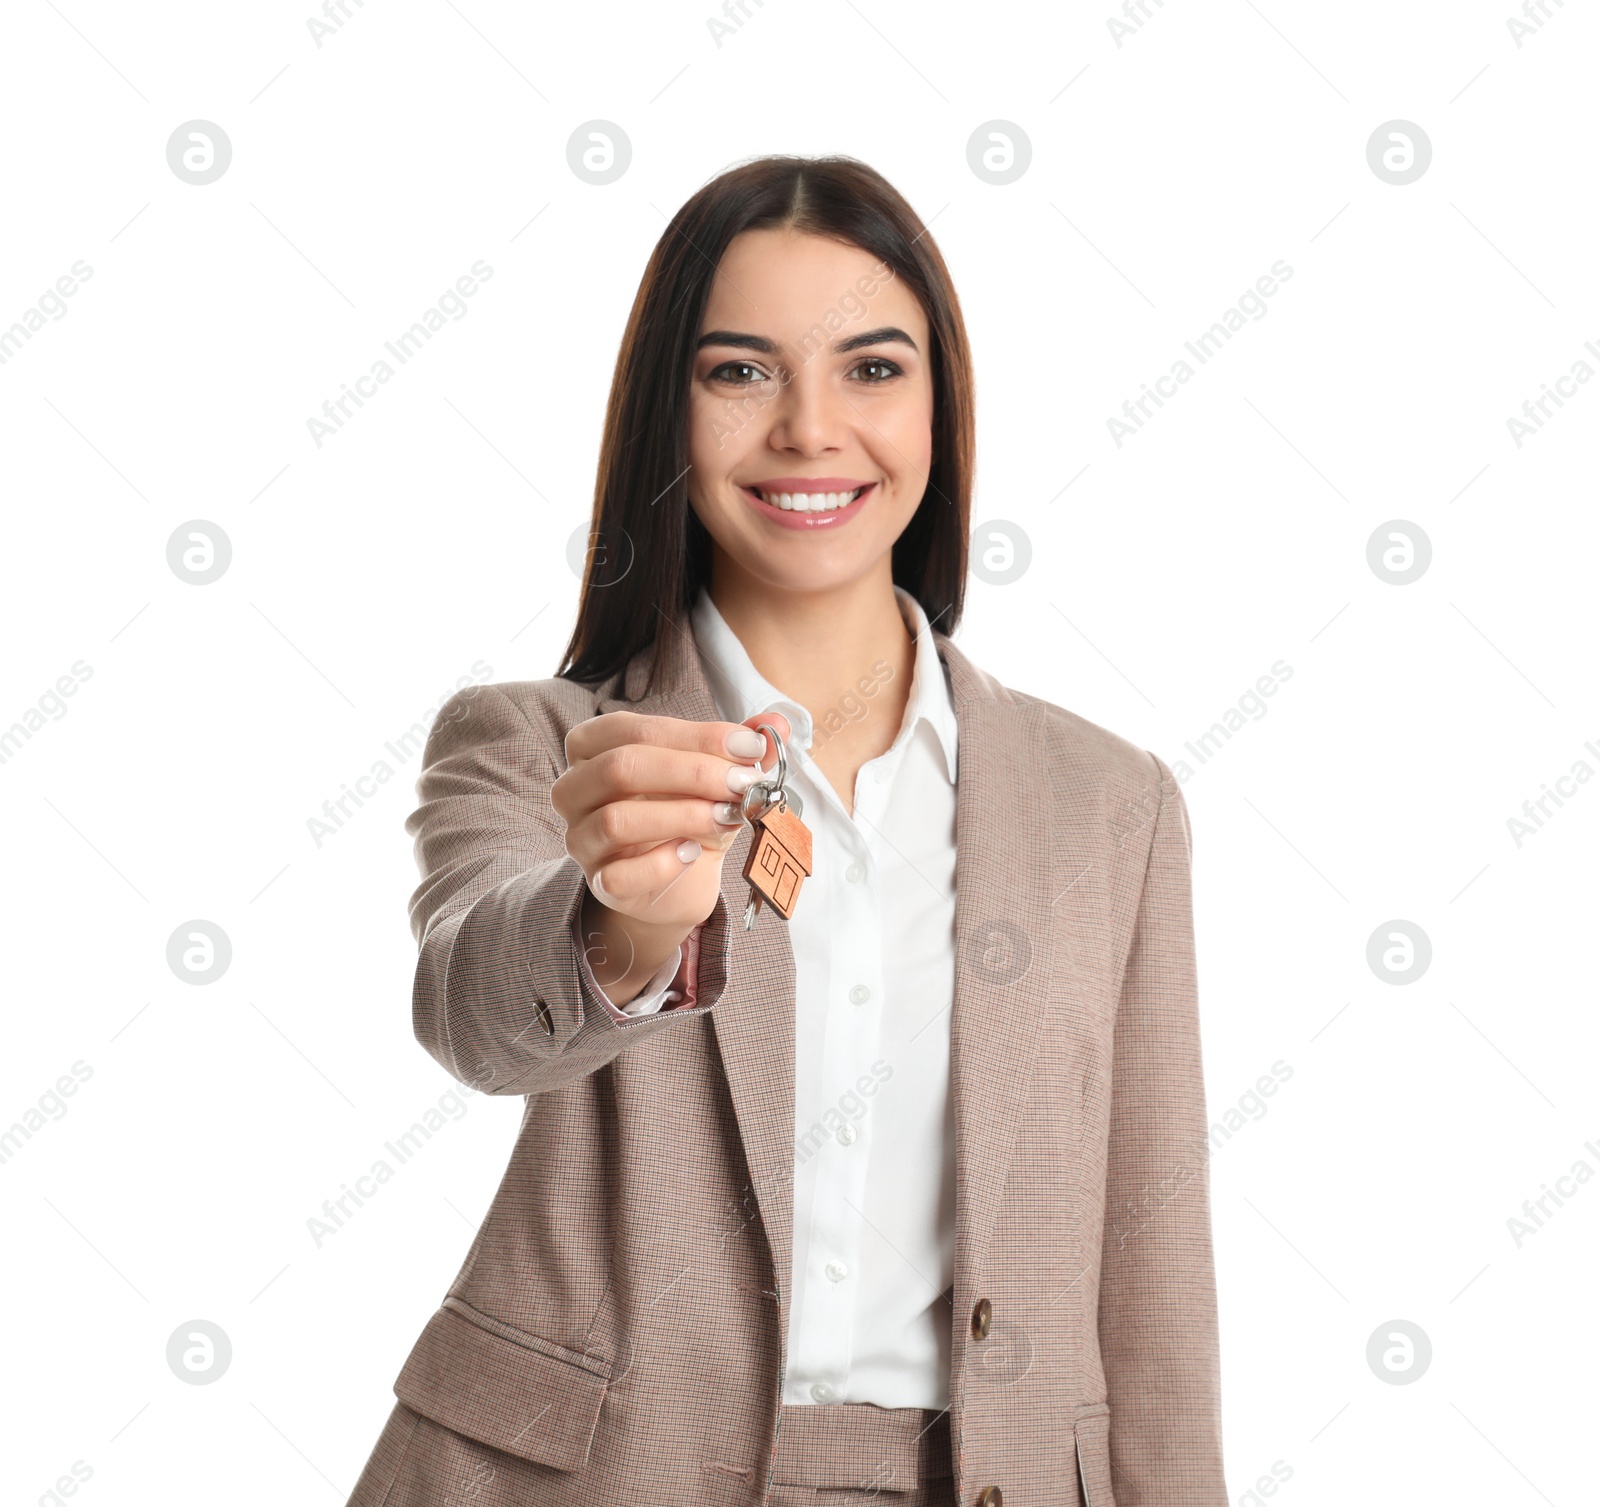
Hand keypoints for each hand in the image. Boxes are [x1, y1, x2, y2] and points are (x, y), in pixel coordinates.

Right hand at [553, 709, 791, 997]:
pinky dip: (663, 863)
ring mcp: (581, 839)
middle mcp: (576, 790)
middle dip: (692, 772)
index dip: (695, 734)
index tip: (749, 745)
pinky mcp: (600, 884)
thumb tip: (775, 723)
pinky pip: (620, 875)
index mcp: (594, 747)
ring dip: (683, 815)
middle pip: (621, 767)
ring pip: (617, 820)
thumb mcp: (717, 774)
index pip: (634, 729)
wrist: (683, 879)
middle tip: (743, 783)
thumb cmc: (691, 813)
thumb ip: (741, 747)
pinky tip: (694, 853)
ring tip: (728, 817)